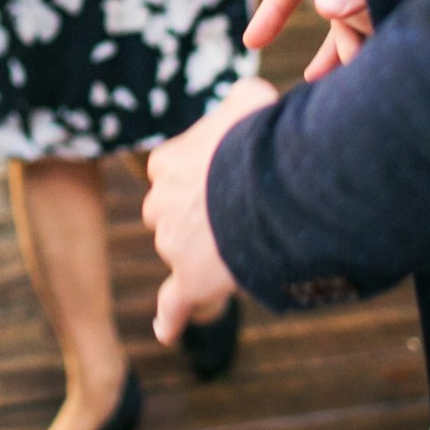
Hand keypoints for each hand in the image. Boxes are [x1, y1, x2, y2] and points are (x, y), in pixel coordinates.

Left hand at [145, 82, 268, 344]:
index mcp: (166, 163)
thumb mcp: (250, 99)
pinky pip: (174, 304)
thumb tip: (243, 103)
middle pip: (175, 214)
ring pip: (185, 253)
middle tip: (245, 207)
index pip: (174, 171)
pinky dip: (170, 319)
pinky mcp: (190, 281)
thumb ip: (237, 103)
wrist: (270, 186)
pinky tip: (165, 331)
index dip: (206, 175)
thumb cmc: (262, 139)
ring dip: (211, 251)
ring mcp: (171, 245)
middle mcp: (159, 204)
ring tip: (255, 237)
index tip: (232, 173)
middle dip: (202, 214)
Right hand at [244, 0, 370, 77]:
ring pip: (352, 20)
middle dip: (338, 44)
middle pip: (331, 7)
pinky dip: (363, 45)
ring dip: (360, 47)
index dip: (273, 10)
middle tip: (332, 76)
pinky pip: (368, 21)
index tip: (252, 43)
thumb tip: (326, 9)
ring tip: (370, 74)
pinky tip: (346, 75)